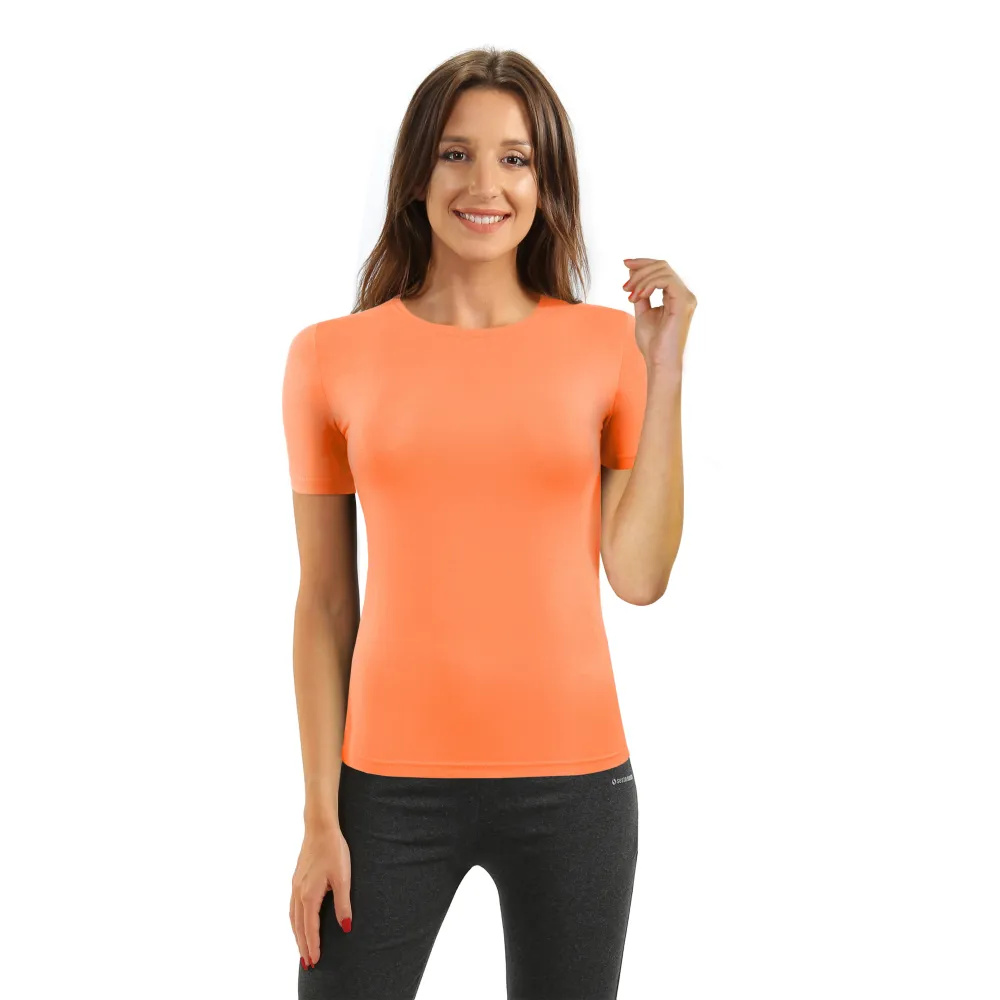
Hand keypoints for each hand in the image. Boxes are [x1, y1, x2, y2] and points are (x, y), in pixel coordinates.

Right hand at [290, 824, 352, 970]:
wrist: (320, 828)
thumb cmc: (334, 850)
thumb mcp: (343, 878)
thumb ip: (343, 904)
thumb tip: (346, 928)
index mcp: (309, 895)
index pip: (310, 928)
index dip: (313, 945)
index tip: (314, 961)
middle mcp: (298, 893)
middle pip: (298, 926)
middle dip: (303, 945)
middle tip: (307, 963)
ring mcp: (295, 886)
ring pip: (293, 917)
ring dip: (297, 935)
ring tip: (302, 948)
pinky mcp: (297, 879)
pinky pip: (292, 907)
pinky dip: (294, 921)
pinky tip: (298, 922)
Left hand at [622, 257, 696, 373]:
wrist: (659, 361)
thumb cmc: (652, 342)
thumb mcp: (642, 311)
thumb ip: (641, 292)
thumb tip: (633, 272)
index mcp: (676, 296)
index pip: (662, 269)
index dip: (643, 263)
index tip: (625, 263)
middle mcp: (685, 295)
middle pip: (662, 266)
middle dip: (639, 271)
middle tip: (624, 288)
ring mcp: (686, 298)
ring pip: (663, 270)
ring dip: (641, 279)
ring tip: (630, 295)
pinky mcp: (683, 302)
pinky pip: (665, 280)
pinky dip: (648, 284)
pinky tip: (638, 296)